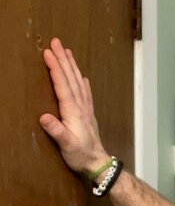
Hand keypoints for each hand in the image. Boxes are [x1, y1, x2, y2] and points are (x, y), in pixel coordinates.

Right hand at [39, 38, 109, 176]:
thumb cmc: (80, 155)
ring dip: (73, 66)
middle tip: (56, 42)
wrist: (98, 163)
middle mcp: (81, 106)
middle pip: (71, 78)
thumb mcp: (66, 144)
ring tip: (68, 51)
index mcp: (73, 111)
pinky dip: (83, 82)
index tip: (48, 52)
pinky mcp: (89, 114)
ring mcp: (86, 109)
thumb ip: (56, 130)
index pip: (62, 84)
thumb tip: (44, 117)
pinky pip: (86, 93)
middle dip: (63, 59)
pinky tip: (83, 77)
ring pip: (79, 82)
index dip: (55, 68)